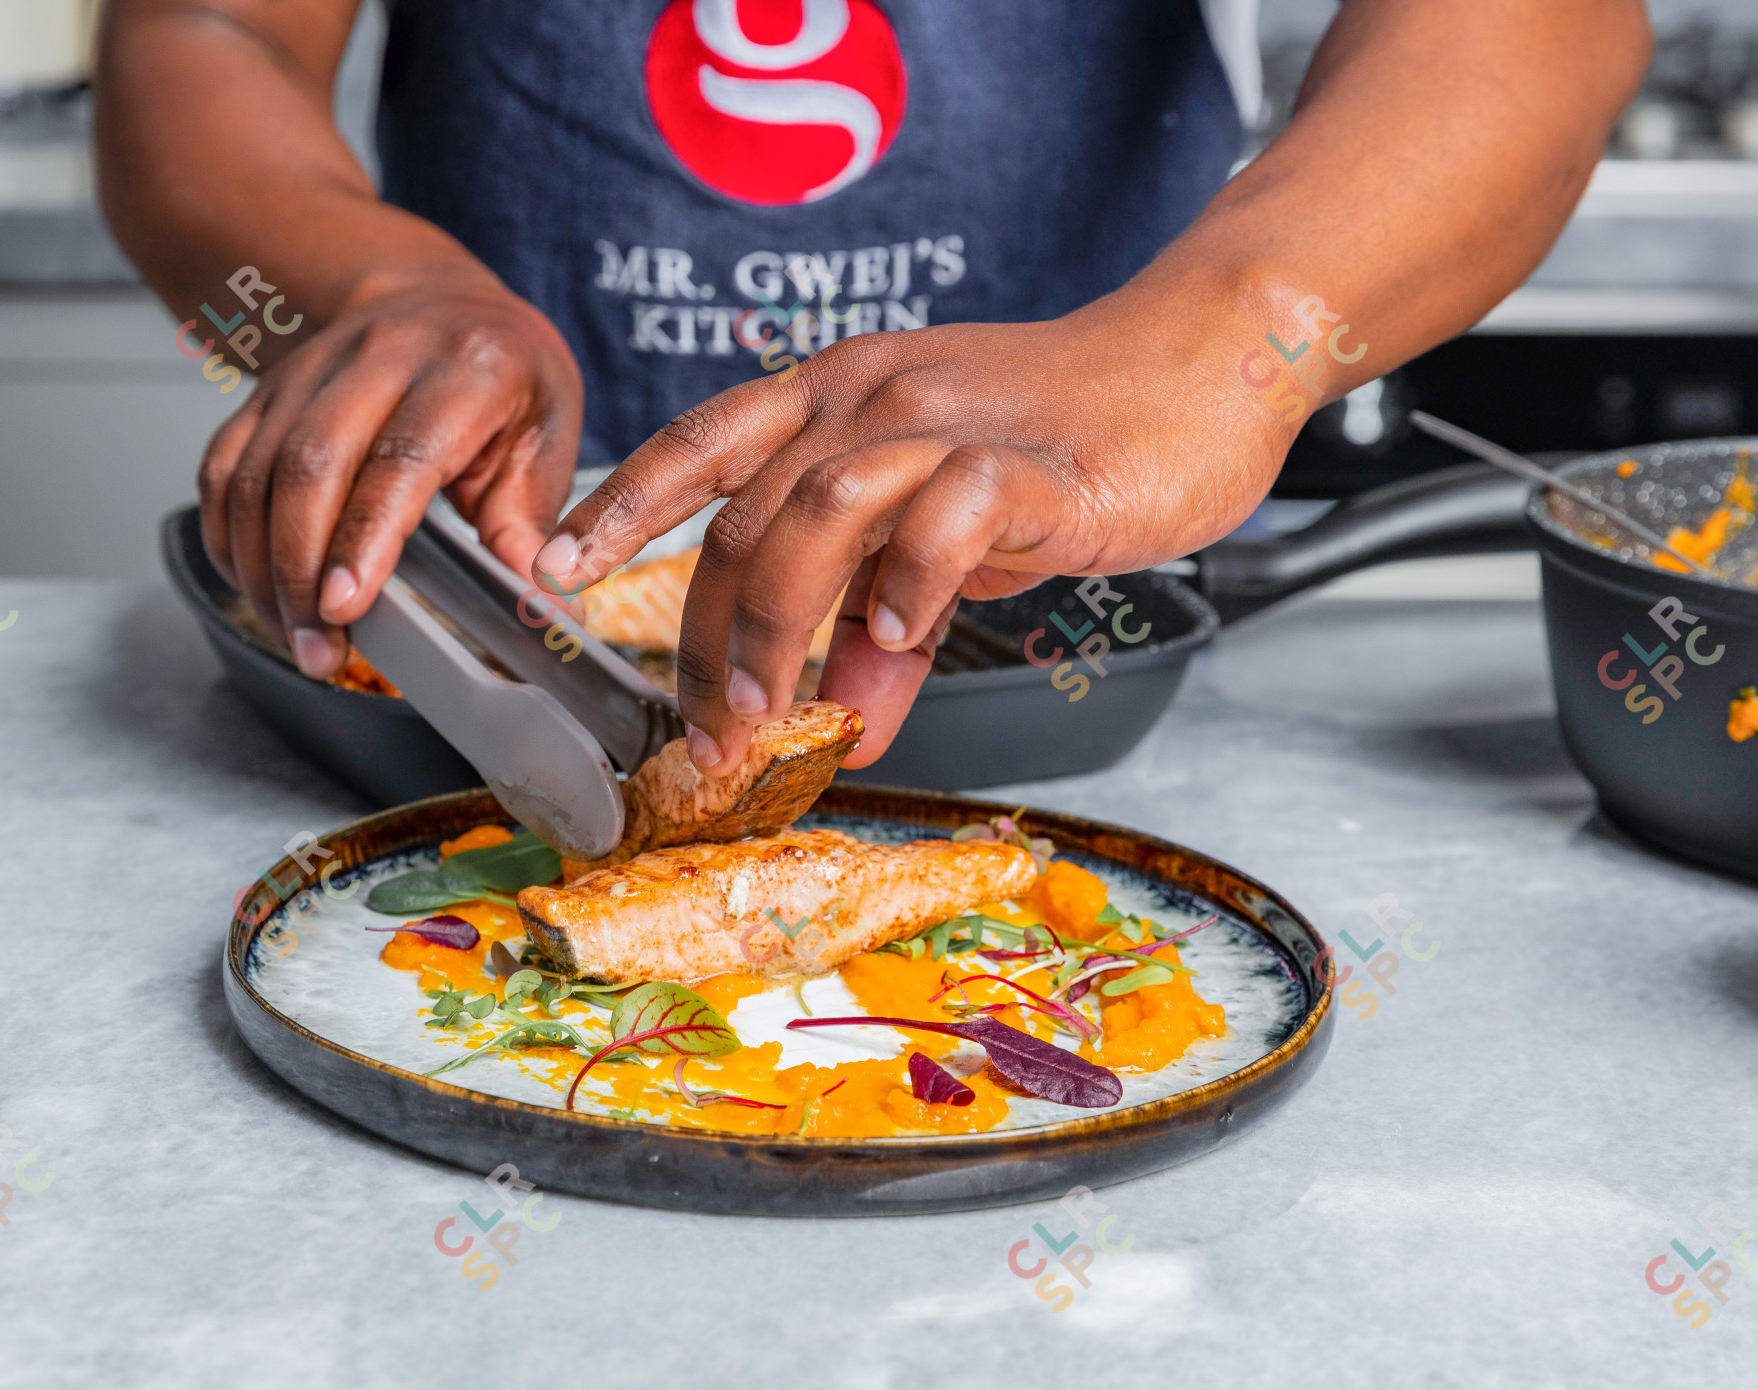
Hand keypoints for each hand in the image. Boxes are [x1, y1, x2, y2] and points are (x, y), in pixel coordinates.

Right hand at [197, 281, 582, 675]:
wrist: (439, 299)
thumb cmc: (501, 370)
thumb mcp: (548, 434)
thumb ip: (531, 522)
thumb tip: (538, 600)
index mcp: (462, 369)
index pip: (400, 458)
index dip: (364, 536)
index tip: (346, 605)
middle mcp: (377, 358)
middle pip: (310, 467)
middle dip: (302, 571)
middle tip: (321, 646)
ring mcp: (310, 371)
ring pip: (254, 472)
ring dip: (262, 567)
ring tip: (295, 635)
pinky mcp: (266, 392)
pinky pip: (222, 467)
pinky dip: (228, 537)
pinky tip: (256, 587)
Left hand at [530, 284, 1301, 774]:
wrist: (1200, 370)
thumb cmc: (1066, 444)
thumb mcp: (955, 536)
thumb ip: (888, 624)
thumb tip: (843, 716)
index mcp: (840, 397)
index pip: (702, 443)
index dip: (621, 505)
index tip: (557, 569)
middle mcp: (873, 398)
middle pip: (747, 512)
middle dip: (710, 634)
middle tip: (712, 729)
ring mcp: (947, 424)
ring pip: (818, 509)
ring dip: (781, 621)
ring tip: (777, 708)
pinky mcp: (1025, 465)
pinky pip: (942, 517)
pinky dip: (907, 583)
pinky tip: (898, 638)